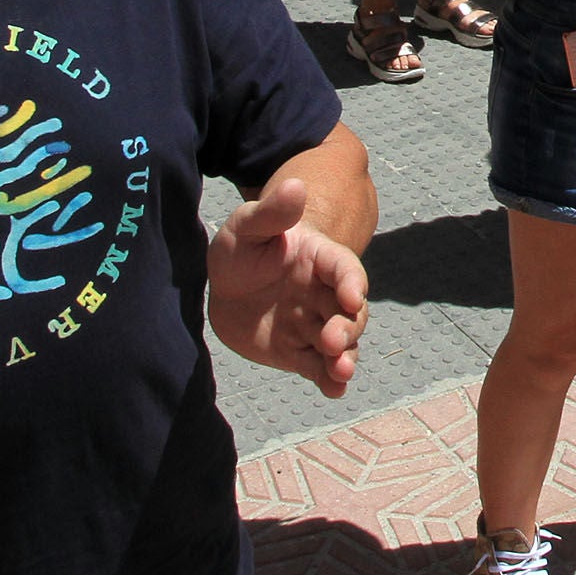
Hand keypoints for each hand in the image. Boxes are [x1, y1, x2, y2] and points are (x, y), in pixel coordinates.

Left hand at [205, 178, 368, 396]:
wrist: (223, 285)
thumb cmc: (242, 246)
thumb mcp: (247, 225)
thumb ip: (271, 211)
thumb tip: (295, 184)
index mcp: (320, 260)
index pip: (346, 270)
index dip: (352, 282)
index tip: (351, 296)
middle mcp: (324, 295)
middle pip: (350, 312)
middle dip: (348, 327)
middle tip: (332, 340)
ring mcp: (313, 325)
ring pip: (340, 344)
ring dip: (345, 357)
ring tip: (341, 371)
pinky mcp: (298, 353)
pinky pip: (319, 368)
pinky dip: (331, 380)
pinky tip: (334, 390)